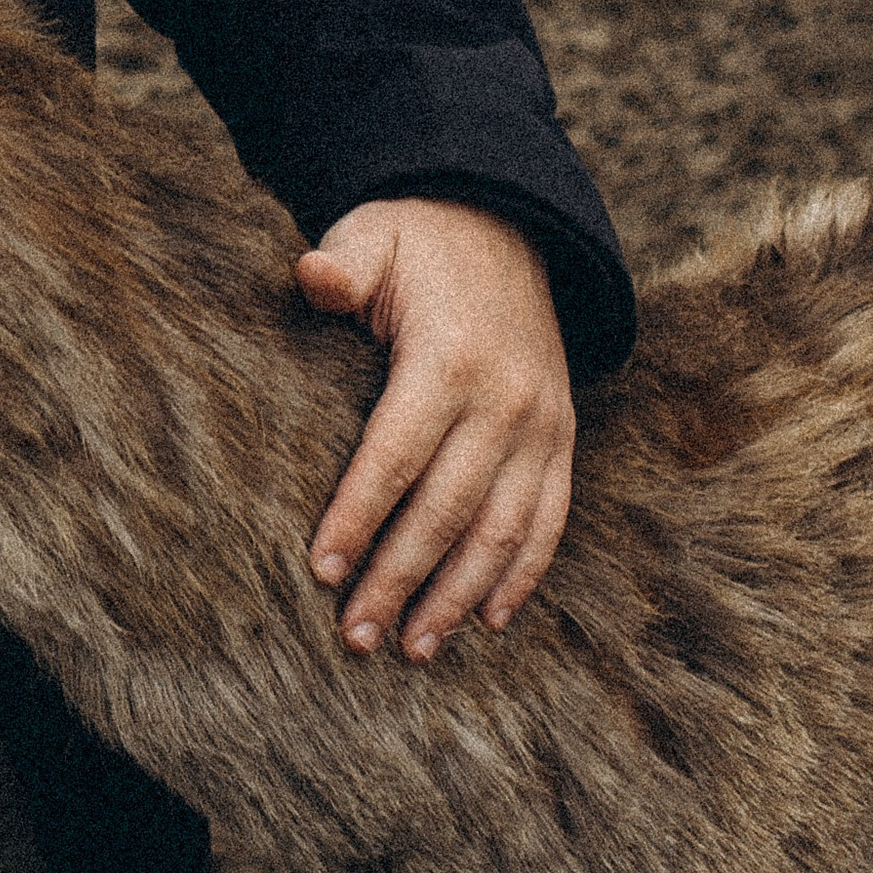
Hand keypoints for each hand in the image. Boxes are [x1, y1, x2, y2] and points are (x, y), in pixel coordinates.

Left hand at [296, 199, 573, 664]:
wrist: (504, 224)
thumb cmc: (416, 241)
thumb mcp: (373, 234)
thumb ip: (342, 261)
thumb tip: (311, 278)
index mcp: (449, 357)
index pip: (396, 454)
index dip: (358, 515)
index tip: (321, 570)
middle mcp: (504, 400)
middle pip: (447, 509)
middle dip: (400, 578)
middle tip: (356, 635)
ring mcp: (541, 425)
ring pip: (502, 531)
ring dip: (458, 596)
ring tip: (413, 647)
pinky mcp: (562, 438)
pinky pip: (549, 519)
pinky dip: (522, 575)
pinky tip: (487, 620)